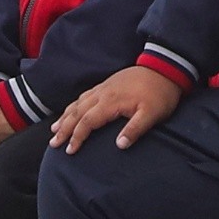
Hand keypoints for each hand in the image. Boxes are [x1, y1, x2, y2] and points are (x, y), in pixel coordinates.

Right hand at [50, 68, 179, 155]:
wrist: (165, 68)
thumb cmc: (160, 94)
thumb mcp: (152, 114)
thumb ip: (135, 129)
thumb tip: (120, 145)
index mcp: (111, 102)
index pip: (87, 122)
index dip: (77, 137)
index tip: (70, 151)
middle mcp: (103, 94)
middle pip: (77, 112)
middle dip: (64, 128)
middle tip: (53, 143)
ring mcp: (104, 87)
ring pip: (78, 103)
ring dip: (65, 116)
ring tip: (55, 129)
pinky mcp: (108, 84)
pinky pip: (85, 95)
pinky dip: (74, 104)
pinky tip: (72, 109)